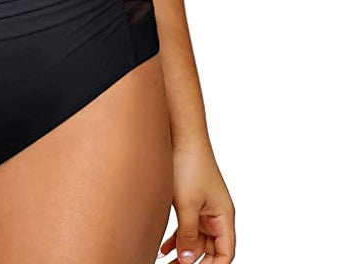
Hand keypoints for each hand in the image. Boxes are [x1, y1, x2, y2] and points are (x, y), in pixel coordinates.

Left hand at [158, 142, 235, 262]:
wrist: (181, 136)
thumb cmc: (189, 165)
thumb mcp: (187, 203)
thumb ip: (188, 233)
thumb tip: (187, 260)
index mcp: (224, 216)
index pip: (226, 252)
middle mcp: (216, 215)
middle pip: (211, 249)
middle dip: (195, 263)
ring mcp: (202, 209)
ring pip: (196, 240)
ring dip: (183, 253)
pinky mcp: (189, 202)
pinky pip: (186, 228)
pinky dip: (176, 239)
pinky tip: (163, 249)